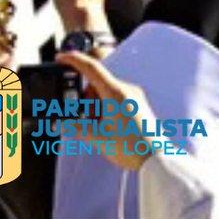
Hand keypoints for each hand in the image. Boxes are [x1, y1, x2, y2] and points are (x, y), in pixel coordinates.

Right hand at [56, 51, 150, 169]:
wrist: (159, 161)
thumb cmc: (131, 148)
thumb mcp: (97, 137)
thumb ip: (74, 127)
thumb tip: (58, 123)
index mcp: (114, 92)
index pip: (90, 67)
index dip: (73, 60)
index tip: (60, 58)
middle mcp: (126, 89)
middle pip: (97, 84)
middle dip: (87, 99)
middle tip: (88, 119)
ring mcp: (136, 97)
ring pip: (107, 91)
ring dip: (98, 105)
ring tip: (102, 127)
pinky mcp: (141, 105)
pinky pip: (118, 98)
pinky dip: (109, 107)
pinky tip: (111, 127)